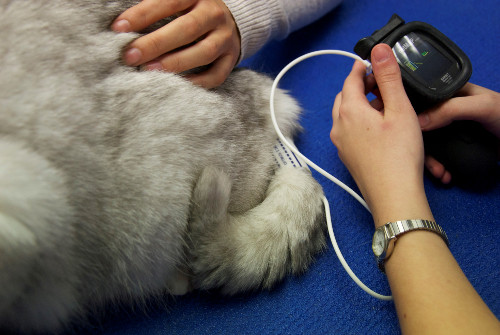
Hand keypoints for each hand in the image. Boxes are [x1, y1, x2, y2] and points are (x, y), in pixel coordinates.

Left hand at [112, 0, 240, 88]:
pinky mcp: (231, 60)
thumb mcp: (177, 3)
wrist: (229, 20)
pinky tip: (175, 86)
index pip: (169, 2)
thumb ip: (153, 10)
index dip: (143, 14)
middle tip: (130, 56)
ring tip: (149, 71)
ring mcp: (225, 38)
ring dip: (175, 63)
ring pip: (203, 52)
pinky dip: (196, 83)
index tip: (118, 28)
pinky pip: (215, 75)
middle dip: (155, 43)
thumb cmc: (190, 12)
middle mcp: (214, 15)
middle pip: (187, 29)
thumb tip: (121, 28)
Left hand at [330, 44, 430, 225]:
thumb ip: (388, 78)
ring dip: (358, 105)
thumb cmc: (399, 154)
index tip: (371, 62)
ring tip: (381, 106)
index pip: (350, 79)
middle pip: (344, 97)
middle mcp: (338, 126)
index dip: (361, 68)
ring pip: (344, 115)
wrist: (393, 195)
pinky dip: (358, 123)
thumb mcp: (399, 109)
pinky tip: (377, 129)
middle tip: (379, 84)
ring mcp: (340, 144)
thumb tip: (378, 51)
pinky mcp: (346, 157)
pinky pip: (347, 132)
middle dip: (358, 86)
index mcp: (348, 111)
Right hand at [418, 84, 499, 183]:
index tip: (407, 134)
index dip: (411, 118)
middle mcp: (446, 112)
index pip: (421, 103)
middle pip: (421, 129)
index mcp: (448, 94)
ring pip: (429, 146)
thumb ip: (450, 108)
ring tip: (438, 173)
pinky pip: (440, 157)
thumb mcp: (481, 106)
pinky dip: (440, 168)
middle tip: (421, 160)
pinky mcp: (457, 147)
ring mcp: (451, 131)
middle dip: (420, 148)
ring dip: (430, 162)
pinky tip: (445, 174)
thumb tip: (417, 121)